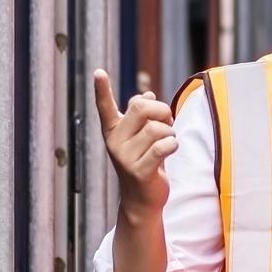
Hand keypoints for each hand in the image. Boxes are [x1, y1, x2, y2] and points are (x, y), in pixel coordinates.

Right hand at [93, 70, 177, 214]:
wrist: (142, 199)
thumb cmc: (144, 162)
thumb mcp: (141, 137)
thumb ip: (142, 116)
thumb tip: (147, 94)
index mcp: (113, 131)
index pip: (105, 107)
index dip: (102, 89)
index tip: (98, 72)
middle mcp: (115, 142)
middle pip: (142, 108)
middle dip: (162, 111)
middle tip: (167, 122)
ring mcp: (125, 157)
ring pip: (157, 128)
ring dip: (170, 133)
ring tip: (168, 142)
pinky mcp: (139, 171)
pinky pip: (164, 146)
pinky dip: (173, 145)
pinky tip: (170, 150)